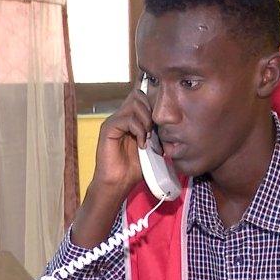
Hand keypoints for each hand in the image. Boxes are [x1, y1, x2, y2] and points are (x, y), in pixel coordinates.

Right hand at [70, 86, 151, 248]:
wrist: (119, 183)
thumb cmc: (134, 168)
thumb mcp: (152, 146)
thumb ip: (157, 132)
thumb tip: (171, 122)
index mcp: (130, 118)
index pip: (143, 97)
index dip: (154, 105)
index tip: (161, 124)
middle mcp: (121, 116)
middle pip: (139, 95)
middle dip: (151, 110)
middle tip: (154, 131)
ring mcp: (114, 121)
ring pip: (134, 103)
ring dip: (146, 120)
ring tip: (148, 137)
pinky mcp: (108, 128)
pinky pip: (127, 118)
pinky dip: (138, 129)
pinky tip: (142, 144)